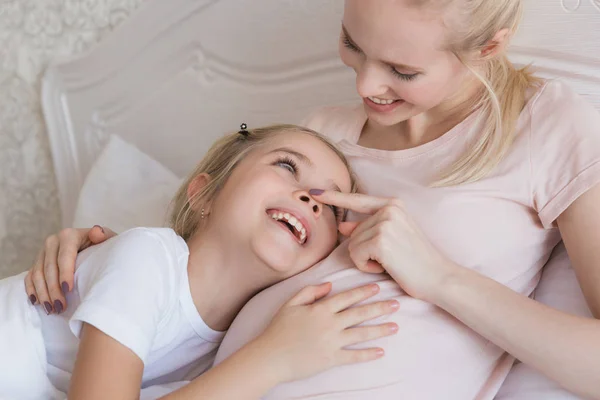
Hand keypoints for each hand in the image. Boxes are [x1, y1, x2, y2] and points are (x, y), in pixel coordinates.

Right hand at [24, 225, 115, 313]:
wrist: (92, 245)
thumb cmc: (102, 245)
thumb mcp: (108, 238)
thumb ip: (105, 235)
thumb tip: (96, 232)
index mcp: (69, 235)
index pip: (65, 256)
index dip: (65, 273)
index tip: (68, 289)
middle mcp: (52, 242)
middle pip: (49, 268)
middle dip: (54, 289)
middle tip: (61, 306)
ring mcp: (42, 252)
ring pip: (37, 274)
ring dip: (43, 293)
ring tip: (51, 309)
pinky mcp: (36, 262)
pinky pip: (30, 277)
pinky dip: (32, 290)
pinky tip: (37, 302)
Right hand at [254, 282, 398, 383]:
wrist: (270, 356)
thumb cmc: (278, 329)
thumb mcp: (290, 304)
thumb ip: (310, 292)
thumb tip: (329, 285)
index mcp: (320, 309)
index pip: (347, 297)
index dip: (363, 292)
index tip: (378, 287)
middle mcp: (329, 324)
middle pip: (359, 314)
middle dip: (379, 308)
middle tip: (396, 304)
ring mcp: (331, 342)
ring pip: (361, 334)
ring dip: (380, 330)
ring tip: (395, 327)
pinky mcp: (331, 359)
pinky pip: (353, 356)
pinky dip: (367, 354)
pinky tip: (381, 351)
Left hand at [312, 191, 457, 301]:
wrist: (439, 277)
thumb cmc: (415, 261)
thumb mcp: (390, 239)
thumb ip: (366, 229)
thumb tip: (342, 226)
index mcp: (393, 204)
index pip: (356, 200)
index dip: (334, 197)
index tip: (314, 193)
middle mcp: (388, 209)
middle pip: (352, 232)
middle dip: (364, 250)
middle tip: (391, 258)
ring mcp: (385, 223)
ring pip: (352, 245)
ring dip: (366, 260)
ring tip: (391, 262)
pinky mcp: (381, 240)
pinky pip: (356, 255)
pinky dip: (367, 267)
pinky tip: (387, 267)